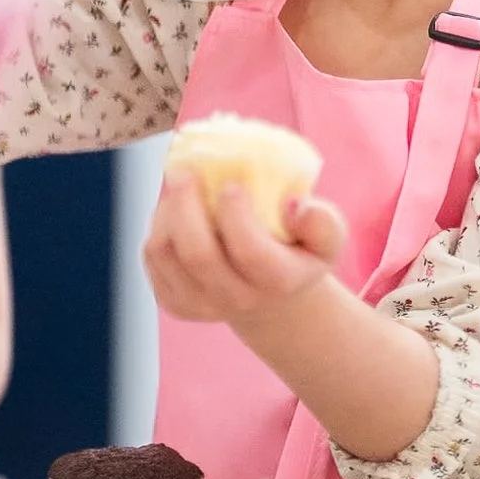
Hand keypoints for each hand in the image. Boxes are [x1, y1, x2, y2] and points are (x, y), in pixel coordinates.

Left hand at [146, 180, 346, 328]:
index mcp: (279, 282)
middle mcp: (239, 301)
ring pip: (166, 253)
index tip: (232, 185)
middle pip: (198, 255)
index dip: (236, 216)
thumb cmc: (298, 252)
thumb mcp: (326, 238)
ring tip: (179, 186)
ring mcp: (202, 305)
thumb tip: (294, 206)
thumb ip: (323, 222)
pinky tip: (175, 209)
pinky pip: (152, 259)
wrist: (271, 294)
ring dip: (166, 212)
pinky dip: (157, 226)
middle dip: (185, 206)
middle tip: (185, 172)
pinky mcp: (175, 303)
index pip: (251, 252)